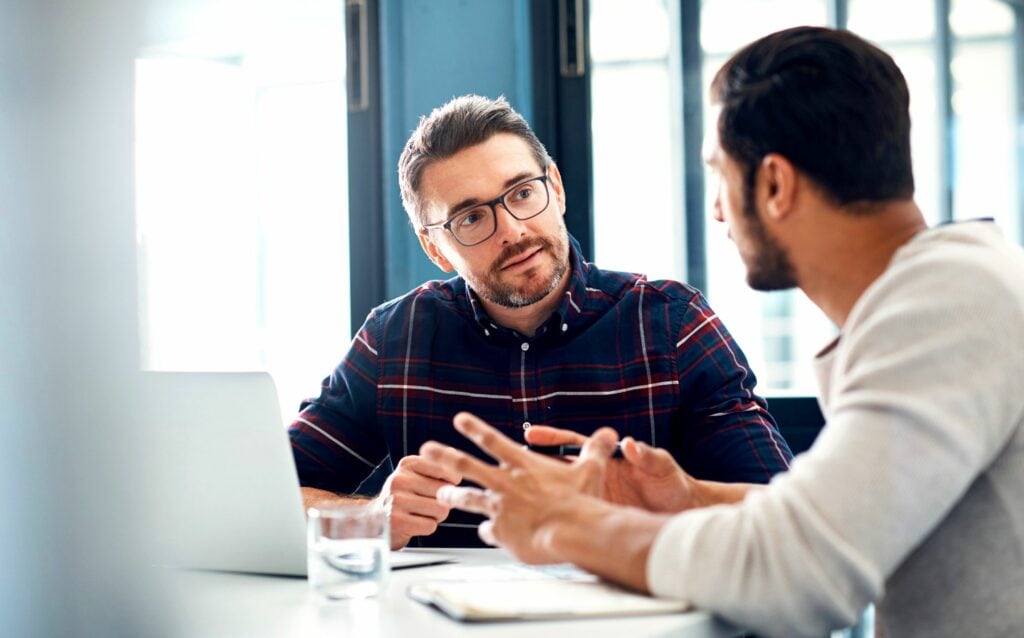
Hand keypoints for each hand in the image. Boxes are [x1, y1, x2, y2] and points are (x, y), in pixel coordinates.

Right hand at [376, 455, 461, 548]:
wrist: (375, 519)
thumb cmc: (405, 496)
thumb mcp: (416, 475)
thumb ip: (437, 464)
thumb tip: (452, 452)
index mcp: (408, 464)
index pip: (446, 470)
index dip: (451, 483)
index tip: (440, 487)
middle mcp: (400, 479)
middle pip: (445, 492)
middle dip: (443, 502)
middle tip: (427, 504)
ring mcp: (397, 500)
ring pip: (441, 509)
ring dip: (437, 516)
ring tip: (421, 513)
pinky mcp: (397, 521)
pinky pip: (431, 526)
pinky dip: (427, 527)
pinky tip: (414, 524)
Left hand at [420, 412, 619, 563]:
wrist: (573, 531)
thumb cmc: (582, 501)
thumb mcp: (591, 469)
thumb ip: (595, 450)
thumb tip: (610, 433)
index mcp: (523, 465)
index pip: (493, 440)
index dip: (475, 428)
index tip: (459, 419)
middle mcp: (506, 483)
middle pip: (466, 465)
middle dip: (443, 456)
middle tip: (426, 449)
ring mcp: (500, 508)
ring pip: (468, 499)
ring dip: (452, 496)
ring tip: (441, 495)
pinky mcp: (501, 532)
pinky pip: (488, 532)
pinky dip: (487, 533)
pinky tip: (486, 535)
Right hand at [525, 425, 699, 512]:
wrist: (682, 511)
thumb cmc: (673, 484)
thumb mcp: (662, 467)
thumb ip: (647, 455)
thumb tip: (632, 444)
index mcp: (607, 459)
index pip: (573, 444)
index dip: (551, 438)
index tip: (530, 434)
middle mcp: (595, 476)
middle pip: (556, 468)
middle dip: (530, 466)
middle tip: (506, 463)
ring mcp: (594, 497)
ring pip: (558, 494)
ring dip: (536, 495)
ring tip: (508, 497)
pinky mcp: (597, 517)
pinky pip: (571, 518)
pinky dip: (553, 521)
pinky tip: (533, 526)